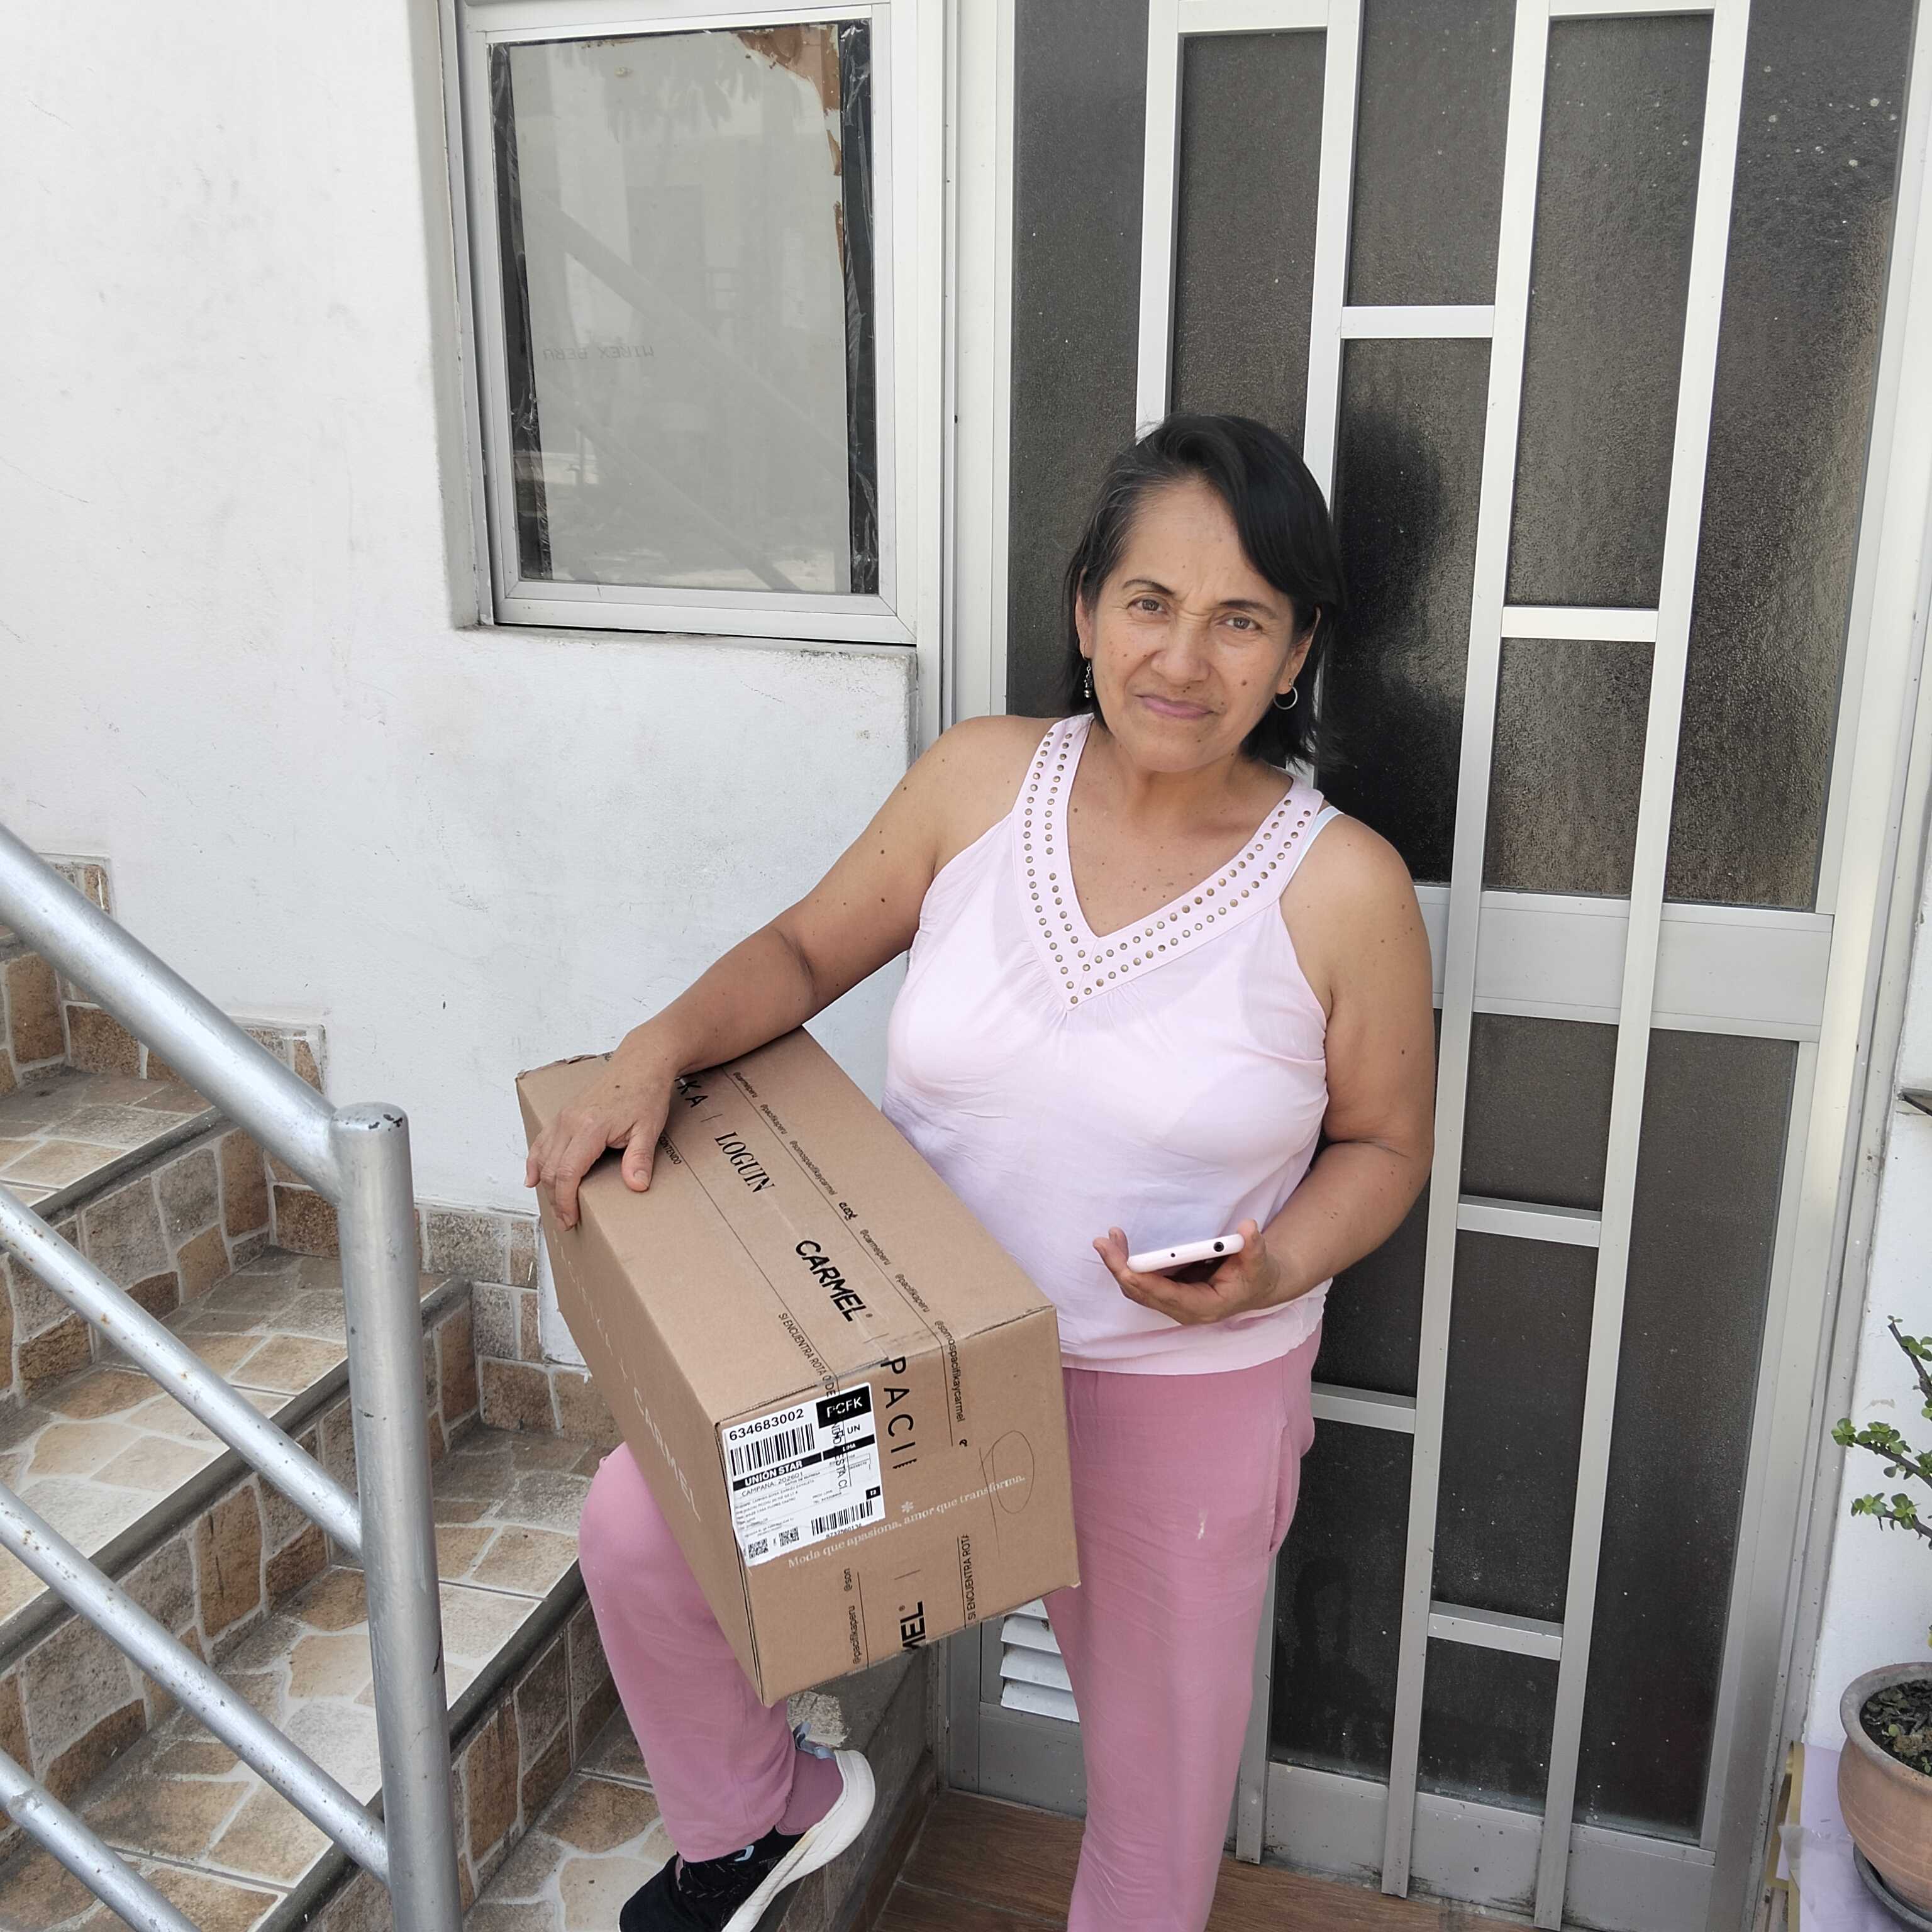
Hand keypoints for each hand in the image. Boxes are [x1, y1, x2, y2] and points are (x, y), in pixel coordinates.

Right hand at [524, 1043, 677, 1229]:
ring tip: (555, 1205)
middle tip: (567, 1220)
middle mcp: (570, 1121)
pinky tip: (533, 1178)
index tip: (571, 1219)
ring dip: (546, 1184)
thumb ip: (639, 1158)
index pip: (567, 1173)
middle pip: (551, 1169)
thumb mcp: (649, 1128)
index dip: (565, 1201)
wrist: (641, 1063)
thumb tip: (636, 1186)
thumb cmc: (646, 1094)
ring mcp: (564, 1116)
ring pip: (543, 1157)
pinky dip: (535, 1161)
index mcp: (589, 1127)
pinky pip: (542, 1141)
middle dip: (555, 1198)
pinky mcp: (564, 1114)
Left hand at [1093, 1219, 1284, 1325]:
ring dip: (1119, 1265)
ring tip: (1107, 1239)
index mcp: (1204, 1306)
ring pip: (1137, 1290)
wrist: (1256, 1285)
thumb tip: (1248, 1229)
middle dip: (1120, 1268)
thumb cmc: (1256, 1274)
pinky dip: (1128, 1265)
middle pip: (1142, 1293)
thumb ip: (1254, 1247)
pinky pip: (1141, 1283)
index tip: (1123, 1263)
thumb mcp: (1259, 1261)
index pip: (1165, 1296)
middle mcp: (1183, 1310)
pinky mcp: (1169, 1294)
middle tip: (1103, 1242)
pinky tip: (1120, 1246)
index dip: (1142, 1279)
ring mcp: (1174, 1304)